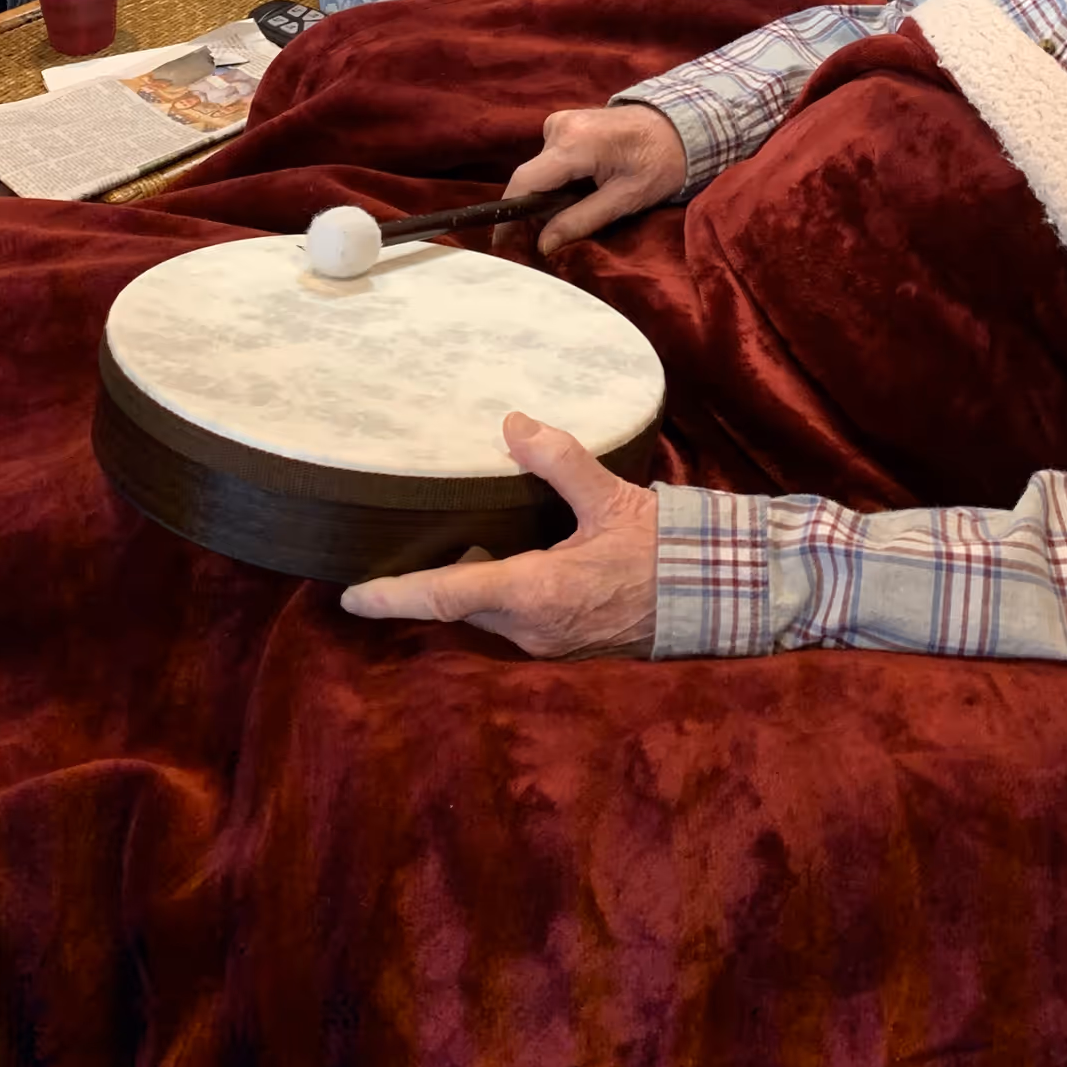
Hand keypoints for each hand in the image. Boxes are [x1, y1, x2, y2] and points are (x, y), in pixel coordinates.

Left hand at [341, 412, 656, 657]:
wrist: (715, 599)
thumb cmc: (665, 551)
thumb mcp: (612, 499)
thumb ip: (561, 461)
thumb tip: (514, 422)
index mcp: (536, 593)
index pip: (446, 596)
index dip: (394, 595)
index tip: (350, 597)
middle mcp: (531, 628)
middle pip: (458, 605)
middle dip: (422, 584)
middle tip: (386, 556)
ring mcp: (546, 642)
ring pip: (484, 612)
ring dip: (461, 584)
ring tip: (439, 546)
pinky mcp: (562, 644)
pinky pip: (510, 618)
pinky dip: (491, 590)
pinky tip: (493, 559)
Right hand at [503, 104, 687, 254]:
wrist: (683, 123)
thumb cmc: (661, 161)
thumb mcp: (625, 199)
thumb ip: (580, 221)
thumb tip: (543, 245)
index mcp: (573, 144)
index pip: (524, 183)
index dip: (509, 216)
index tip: (502, 245)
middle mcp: (559, 127)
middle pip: (530, 179)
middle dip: (533, 211)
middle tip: (546, 240)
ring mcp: (561, 121)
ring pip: (540, 171)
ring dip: (549, 196)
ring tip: (578, 211)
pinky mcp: (566, 123)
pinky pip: (550, 159)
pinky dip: (558, 180)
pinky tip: (582, 190)